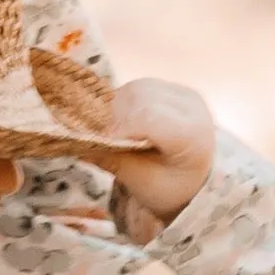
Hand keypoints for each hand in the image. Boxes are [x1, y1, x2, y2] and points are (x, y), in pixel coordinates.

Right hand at [104, 77, 217, 242]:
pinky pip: (140, 87)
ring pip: (137, 87)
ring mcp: (183, 93)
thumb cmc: (171, 187)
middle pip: (141, 97)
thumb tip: (78, 145)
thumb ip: (114, 161)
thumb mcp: (144, 183)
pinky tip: (128, 124)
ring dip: (119, 109)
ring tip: (120, 134)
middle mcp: (192, 106)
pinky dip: (126, 104)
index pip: (149, 117)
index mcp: (193, 134)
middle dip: (117, 119)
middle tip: (110, 143)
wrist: (195, 179)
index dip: (119, 129)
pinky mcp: (173, 89)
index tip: (105, 146)